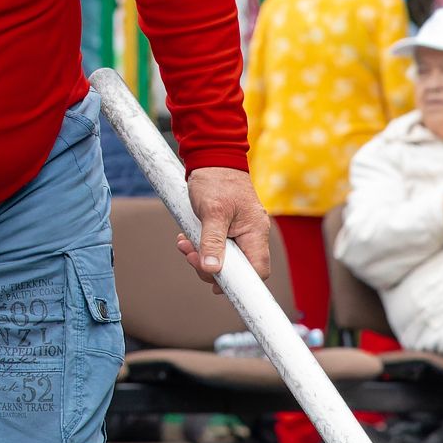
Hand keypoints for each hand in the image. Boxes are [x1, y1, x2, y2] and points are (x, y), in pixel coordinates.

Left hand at [182, 165, 274, 282]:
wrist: (211, 157)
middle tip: (190, 256)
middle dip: (211, 268)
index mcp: (256, 232)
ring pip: (224, 259)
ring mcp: (240, 232)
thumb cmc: (216, 180)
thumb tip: (213, 270)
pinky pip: (217, 247)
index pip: (258, 270)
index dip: (240, 284)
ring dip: (201, 256)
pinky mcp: (228, 229)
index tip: (216, 285)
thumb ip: (212, 242)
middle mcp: (252, 235)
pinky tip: (186, 239)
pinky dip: (201, 247)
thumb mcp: (212, 212)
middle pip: (238, 269)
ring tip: (184, 244)